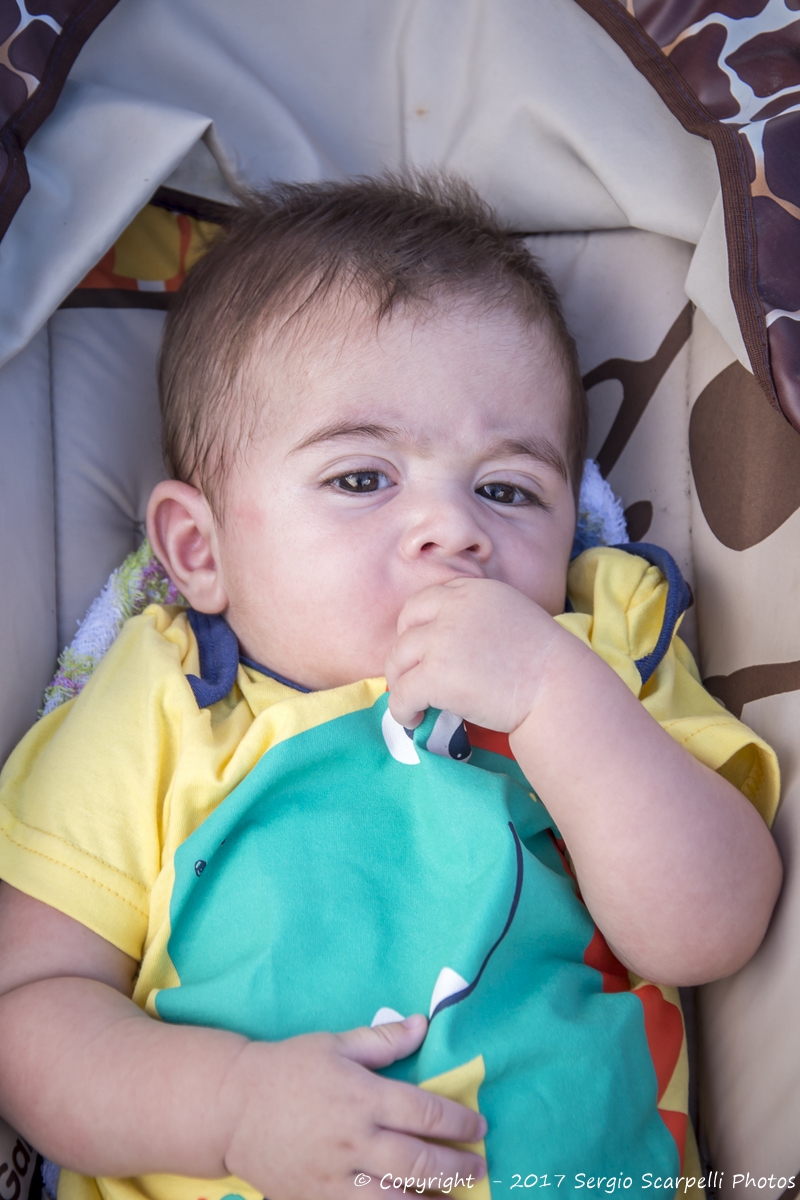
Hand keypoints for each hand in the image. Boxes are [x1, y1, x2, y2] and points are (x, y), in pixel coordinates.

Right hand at [224, 1014, 486, 1199]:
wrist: (233, 1109)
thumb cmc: (288, 1069)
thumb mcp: (335, 1044)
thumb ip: (383, 1040)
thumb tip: (423, 1024)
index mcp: (362, 1096)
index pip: (425, 1112)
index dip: (458, 1121)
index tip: (479, 1127)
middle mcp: (354, 1141)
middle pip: (419, 1162)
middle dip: (456, 1167)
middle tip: (477, 1166)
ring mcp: (335, 1178)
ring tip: (452, 1196)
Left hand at [385, 577, 566, 730]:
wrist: (558, 690)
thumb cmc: (544, 663)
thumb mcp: (511, 617)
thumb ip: (477, 617)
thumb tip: (442, 642)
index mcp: (474, 591)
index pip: (426, 600)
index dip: (417, 626)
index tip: (422, 649)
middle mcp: (454, 608)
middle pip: (406, 625)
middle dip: (403, 653)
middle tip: (410, 676)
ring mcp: (442, 640)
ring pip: (398, 659)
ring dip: (399, 682)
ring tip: (412, 702)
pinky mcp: (436, 675)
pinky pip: (402, 693)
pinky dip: (401, 709)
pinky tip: (414, 718)